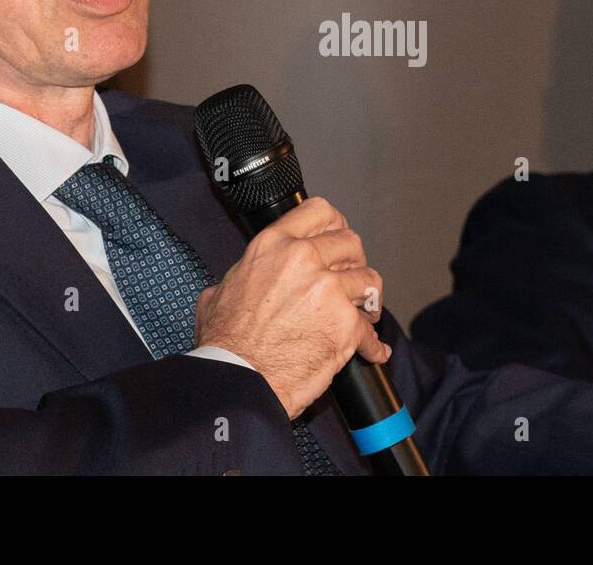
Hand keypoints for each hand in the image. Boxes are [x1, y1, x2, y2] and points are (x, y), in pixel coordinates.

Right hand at [194, 197, 389, 418]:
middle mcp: (304, 260)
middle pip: (350, 243)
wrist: (239, 380)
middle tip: (349, 280)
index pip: (319, 212)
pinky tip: (371, 350)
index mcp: (274, 246)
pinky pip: (371, 331)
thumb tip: (246, 279)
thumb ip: (242, 276)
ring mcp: (329, 290)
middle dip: (354, 263)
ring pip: (369, 280)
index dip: (334, 225)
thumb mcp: (219, 292)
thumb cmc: (225, 343)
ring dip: (368, 299)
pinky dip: (373, 345)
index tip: (337, 238)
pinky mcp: (346, 324)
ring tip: (363, 313)